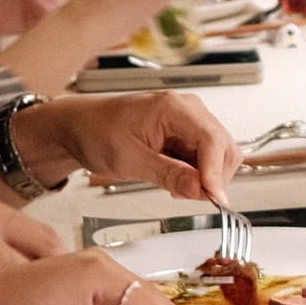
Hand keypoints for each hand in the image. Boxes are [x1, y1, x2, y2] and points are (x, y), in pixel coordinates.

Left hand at [23, 92, 242, 201]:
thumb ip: (168, 173)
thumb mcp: (129, 159)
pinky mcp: (186, 136)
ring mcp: (189, 122)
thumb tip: (200, 189)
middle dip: (213, 177)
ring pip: (220, 155)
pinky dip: (198, 176)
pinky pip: (206, 159)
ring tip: (177, 188)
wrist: (81, 129)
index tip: (212, 196)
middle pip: (224, 147)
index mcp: (173, 107)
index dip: (216, 171)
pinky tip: (176, 181)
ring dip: (206, 178)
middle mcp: (187, 110)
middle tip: (189, 196)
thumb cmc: (97, 133)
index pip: (211, 139)